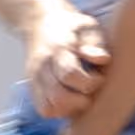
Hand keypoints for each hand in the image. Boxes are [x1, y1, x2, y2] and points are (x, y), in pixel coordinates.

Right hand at [22, 4, 110, 118]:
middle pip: (58, 96)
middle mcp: (42, 66)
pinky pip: (44, 109)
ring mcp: (34, 79)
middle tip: (92, 92)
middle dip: (81, 101)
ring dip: (70, 109)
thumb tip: (102, 59)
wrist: (41, 22)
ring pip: (48, 107)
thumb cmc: (74, 27)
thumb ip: (96, 43)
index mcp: (58, 50)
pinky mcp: (33, 87)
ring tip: (82, 97)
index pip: (69, 74)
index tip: (100, 77)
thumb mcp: (88, 27)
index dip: (90, 82)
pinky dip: (60, 111)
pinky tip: (72, 101)